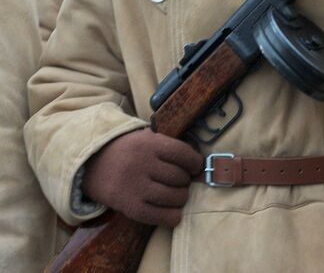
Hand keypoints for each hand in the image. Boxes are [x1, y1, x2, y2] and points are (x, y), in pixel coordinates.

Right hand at [82, 128, 202, 226]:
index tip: (195, 167)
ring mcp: (134, 186)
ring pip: (172, 197)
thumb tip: (199, 165)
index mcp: (149, 144)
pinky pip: (157, 216)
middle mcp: (142, 164)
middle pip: (179, 177)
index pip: (183, 154)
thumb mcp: (147, 138)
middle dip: (185, 182)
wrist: (92, 164)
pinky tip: (174, 215)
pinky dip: (171, 217)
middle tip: (181, 182)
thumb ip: (169, 147)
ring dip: (181, 199)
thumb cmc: (129, 151)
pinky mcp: (128, 206)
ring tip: (177, 196)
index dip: (195, 163)